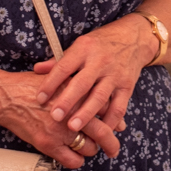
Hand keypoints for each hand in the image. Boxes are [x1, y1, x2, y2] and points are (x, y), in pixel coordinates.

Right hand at [0, 71, 119, 167]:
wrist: (7, 97)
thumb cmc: (31, 86)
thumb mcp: (60, 78)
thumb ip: (79, 87)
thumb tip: (99, 97)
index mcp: (78, 93)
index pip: (106, 108)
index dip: (114, 119)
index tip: (117, 126)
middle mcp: (72, 112)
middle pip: (103, 132)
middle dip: (111, 143)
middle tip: (113, 149)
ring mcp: (61, 129)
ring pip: (88, 148)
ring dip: (90, 150)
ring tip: (87, 147)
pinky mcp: (49, 143)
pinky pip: (71, 160)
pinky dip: (76, 161)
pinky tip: (74, 157)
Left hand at [33, 14, 155, 134]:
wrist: (134, 38)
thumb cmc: (101, 43)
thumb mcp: (81, 45)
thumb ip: (60, 61)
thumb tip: (37, 70)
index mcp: (84, 49)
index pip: (64, 66)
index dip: (51, 82)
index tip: (39, 98)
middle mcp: (100, 61)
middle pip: (82, 83)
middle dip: (68, 100)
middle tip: (55, 116)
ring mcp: (115, 75)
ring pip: (100, 97)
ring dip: (87, 113)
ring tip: (73, 127)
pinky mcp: (127, 86)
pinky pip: (119, 106)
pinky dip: (110, 121)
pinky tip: (101, 131)